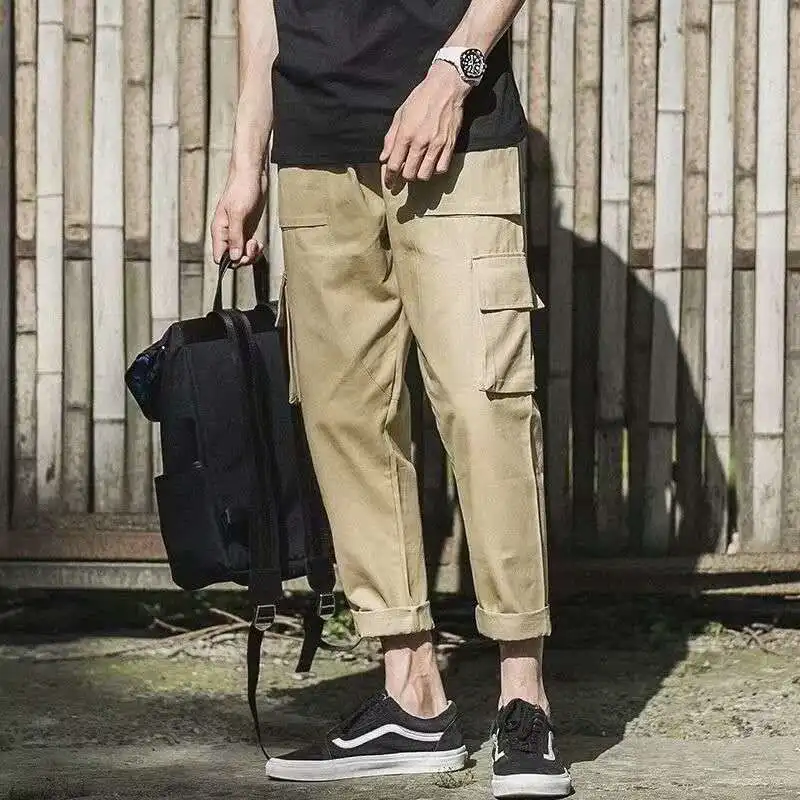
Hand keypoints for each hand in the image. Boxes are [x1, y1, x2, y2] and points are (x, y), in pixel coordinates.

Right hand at [210, 166, 267, 264]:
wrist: (252, 176)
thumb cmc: (242, 189)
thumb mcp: (238, 213)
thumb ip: (236, 236)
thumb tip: (234, 257)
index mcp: (219, 230)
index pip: (219, 256)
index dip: (230, 261)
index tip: (242, 254)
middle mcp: (227, 234)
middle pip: (232, 259)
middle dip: (244, 257)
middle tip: (253, 246)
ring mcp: (238, 233)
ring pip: (241, 255)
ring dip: (251, 254)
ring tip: (257, 244)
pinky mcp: (247, 230)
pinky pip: (249, 248)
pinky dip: (255, 250)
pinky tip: (259, 243)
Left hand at [380, 61, 470, 187]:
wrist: (446, 87)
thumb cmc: (421, 98)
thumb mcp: (400, 115)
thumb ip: (391, 138)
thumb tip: (384, 158)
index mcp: (405, 134)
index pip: (394, 165)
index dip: (389, 177)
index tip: (389, 183)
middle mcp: (420, 142)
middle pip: (409, 174)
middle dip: (404, 177)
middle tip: (404, 174)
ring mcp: (436, 145)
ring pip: (425, 174)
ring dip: (419, 174)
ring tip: (418, 168)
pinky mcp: (450, 145)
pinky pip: (441, 168)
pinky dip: (435, 170)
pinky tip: (432, 163)